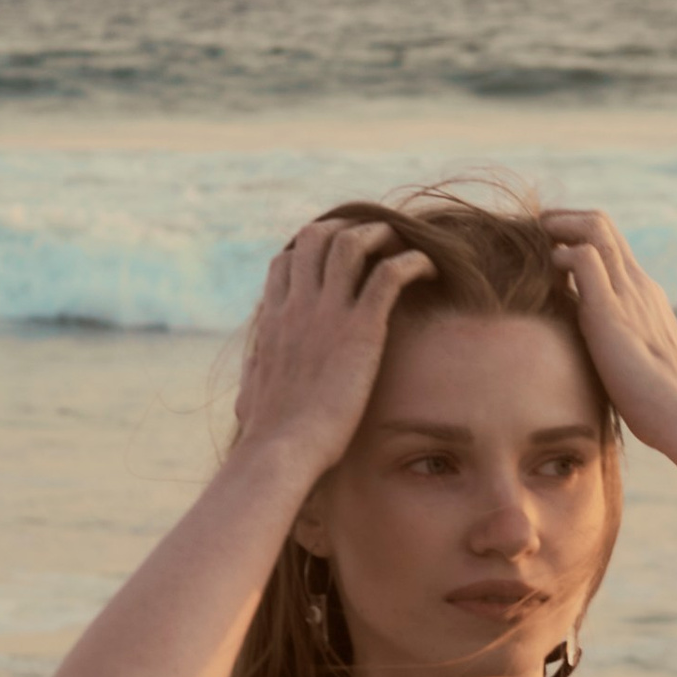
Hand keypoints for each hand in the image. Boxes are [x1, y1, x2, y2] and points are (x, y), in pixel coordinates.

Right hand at [230, 219, 432, 479]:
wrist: (283, 449)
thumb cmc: (269, 435)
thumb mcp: (251, 394)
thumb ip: (254, 376)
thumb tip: (249, 384)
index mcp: (273, 319)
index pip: (286, 261)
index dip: (312, 249)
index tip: (337, 256)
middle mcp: (298, 306)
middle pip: (317, 237)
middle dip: (347, 228)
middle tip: (375, 238)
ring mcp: (328, 313)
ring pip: (352, 243)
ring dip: (380, 234)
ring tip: (403, 242)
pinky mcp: (361, 328)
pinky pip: (389, 274)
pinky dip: (411, 262)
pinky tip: (428, 267)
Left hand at [544, 211, 676, 455]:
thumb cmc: (658, 404)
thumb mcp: (633, 361)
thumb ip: (614, 345)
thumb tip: (593, 359)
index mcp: (644, 295)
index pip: (610, 244)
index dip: (576, 233)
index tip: (548, 243)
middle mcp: (639, 285)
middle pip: (602, 224)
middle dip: (563, 218)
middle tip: (532, 229)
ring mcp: (628, 294)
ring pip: (596, 228)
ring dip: (559, 224)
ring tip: (532, 234)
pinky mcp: (612, 311)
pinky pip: (585, 258)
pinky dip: (560, 255)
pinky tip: (547, 273)